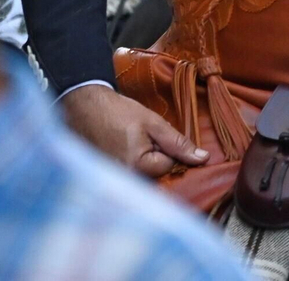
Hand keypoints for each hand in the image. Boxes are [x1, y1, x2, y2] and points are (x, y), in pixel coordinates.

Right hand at [60, 83, 207, 176]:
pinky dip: (131, 164)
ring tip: (130, 142)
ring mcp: (113, 180)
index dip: (167, 148)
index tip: (153, 135)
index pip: (169, 165)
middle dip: (156, 157)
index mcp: (138, 166)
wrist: (85, 107)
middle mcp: (124, 179)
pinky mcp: (106, 178)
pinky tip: (122, 149)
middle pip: (156, 174)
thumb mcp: (154, 123)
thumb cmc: (119, 112)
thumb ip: (179, 143)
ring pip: (143, 175)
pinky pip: (129, 176)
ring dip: (144, 161)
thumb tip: (204, 159)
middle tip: (141, 138)